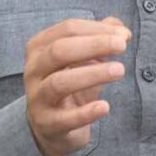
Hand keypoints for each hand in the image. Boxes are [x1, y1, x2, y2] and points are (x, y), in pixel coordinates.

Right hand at [24, 16, 130, 155]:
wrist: (51, 126)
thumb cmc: (71, 81)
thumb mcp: (84, 58)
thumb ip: (102, 38)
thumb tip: (123, 32)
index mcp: (39, 47)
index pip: (67, 29)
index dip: (97, 30)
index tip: (123, 36)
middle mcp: (33, 70)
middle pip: (60, 51)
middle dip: (94, 45)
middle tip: (122, 46)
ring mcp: (37, 98)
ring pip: (59, 83)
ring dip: (92, 74)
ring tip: (120, 70)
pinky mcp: (47, 124)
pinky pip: (65, 119)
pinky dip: (86, 113)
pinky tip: (105, 106)